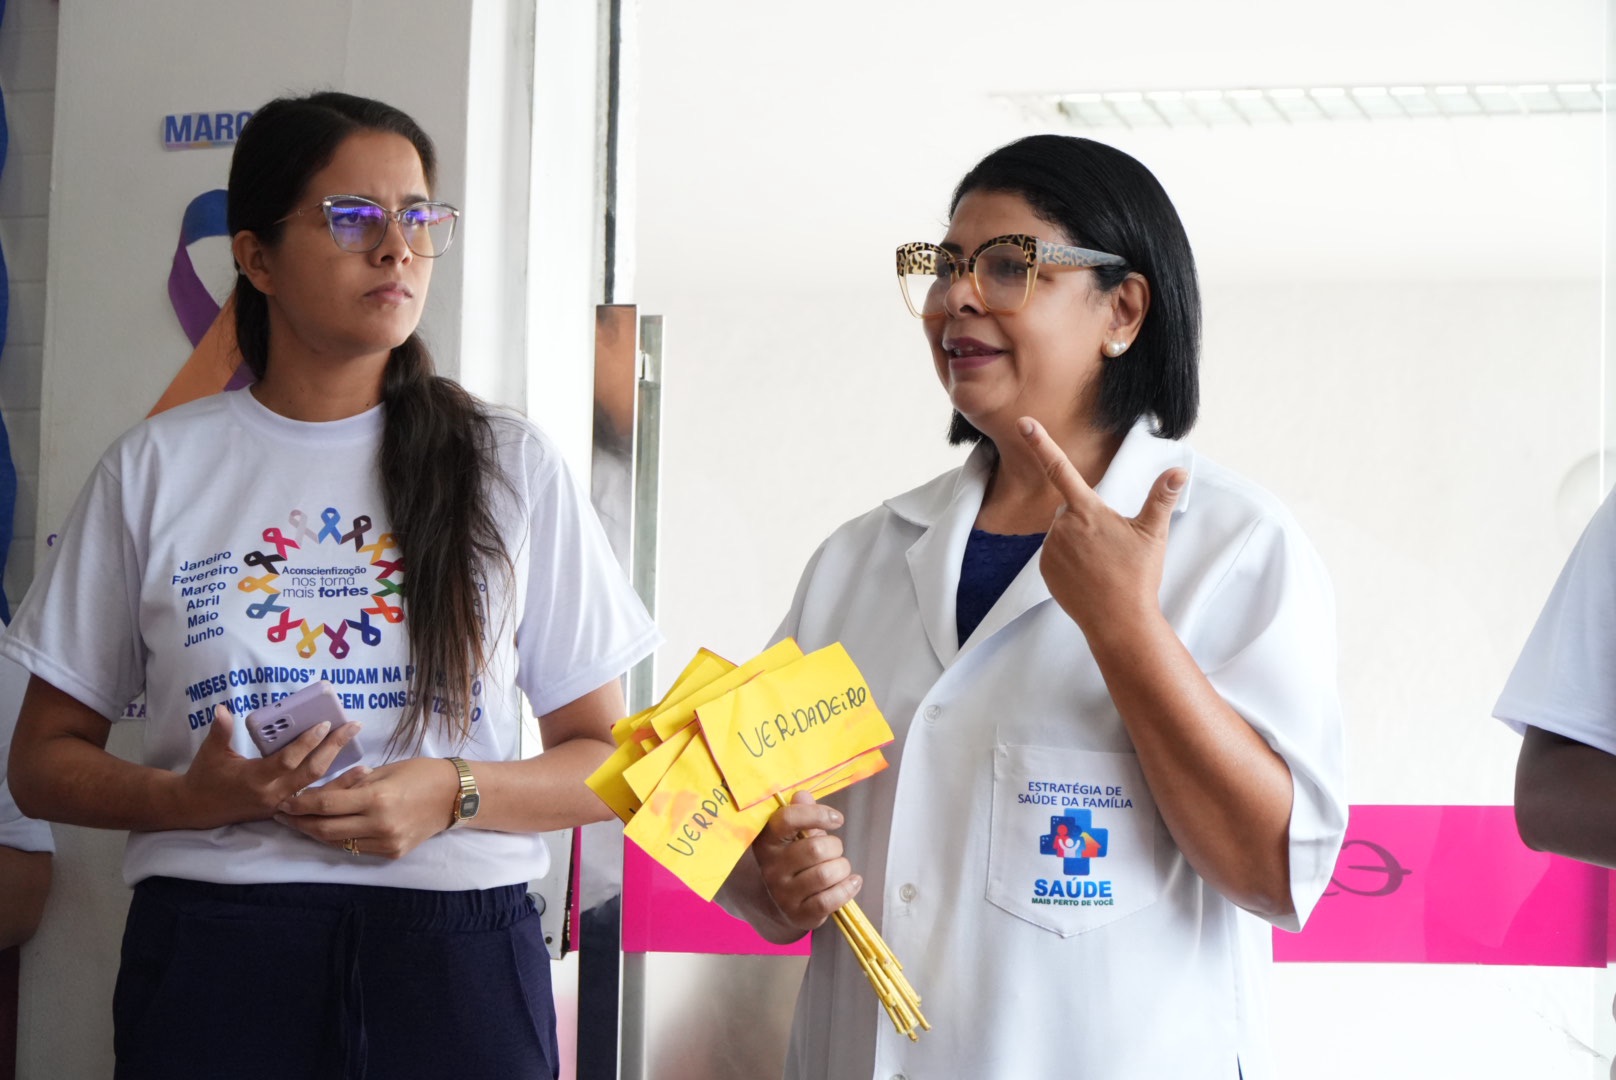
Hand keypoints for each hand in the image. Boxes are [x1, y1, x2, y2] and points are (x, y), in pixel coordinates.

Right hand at [178, 704, 363, 826]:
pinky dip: (333, 793)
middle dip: (334, 749)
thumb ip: (220, 731)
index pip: (287, 759)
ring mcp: (281, 805)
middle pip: (310, 772)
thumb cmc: (206, 775)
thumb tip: (223, 709)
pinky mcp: (285, 811)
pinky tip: (351, 784)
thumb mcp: (211, 752)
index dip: (307, 743)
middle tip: (353, 727)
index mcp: (255, 778)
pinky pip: (314, 803)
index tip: (324, 724)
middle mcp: (272, 794)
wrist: (197, 809)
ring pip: (317, 793)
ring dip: (342, 779)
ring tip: (366, 766)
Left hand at [273, 757, 459, 859]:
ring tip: (299, 823)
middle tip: (282, 815)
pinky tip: (328, 830)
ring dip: (315, 833)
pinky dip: (339, 839)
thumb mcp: (384, 771)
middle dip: (300, 822)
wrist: (456, 796)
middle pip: (325, 829)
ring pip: (338, 842)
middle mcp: (379, 825)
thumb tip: (320, 795)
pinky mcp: (392, 853)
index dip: (300, 804)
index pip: (326, 805)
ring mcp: (386, 843)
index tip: (283, 801)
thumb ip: (352, 786)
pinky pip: (356, 848)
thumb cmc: (421, 773)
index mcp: (377, 799)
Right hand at [750, 791, 860, 933]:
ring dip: (842, 868)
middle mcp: (771, 867)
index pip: (787, 819)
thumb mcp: (794, 836)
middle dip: (835, 847)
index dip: (817, 815)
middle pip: (815, 849)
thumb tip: (803, 796)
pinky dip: (847, 889)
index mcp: (768, 841)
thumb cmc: (794, 862)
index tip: (837, 819)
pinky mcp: (798, 914)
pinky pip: (829, 900)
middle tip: (835, 851)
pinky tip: (851, 882)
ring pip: (825, 875)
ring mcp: (782, 893)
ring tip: (841, 868)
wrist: (779, 904)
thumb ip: (802, 814)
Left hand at [1017, 416, 1184, 640]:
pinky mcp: (1045, 570)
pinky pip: (1055, 555)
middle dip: (1087, 519)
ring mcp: (1051, 550)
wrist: (1118, 621)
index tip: (1023, 424)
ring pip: (1063, 532)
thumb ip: (1161, 498)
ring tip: (1102, 564)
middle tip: (1112, 545)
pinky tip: (1088, 575)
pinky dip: (1069, 560)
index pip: (1060, 468)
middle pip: (1071, 509)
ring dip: (1078, 540)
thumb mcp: (1153, 533)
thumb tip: (1179, 471)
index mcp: (1087, 511)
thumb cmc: (1137, 576)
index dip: (1041, 443)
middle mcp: (1062, 526)